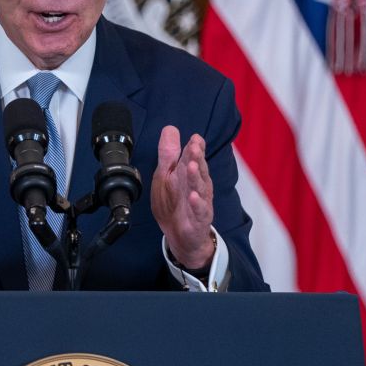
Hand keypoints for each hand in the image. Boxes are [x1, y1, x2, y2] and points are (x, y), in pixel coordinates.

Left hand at [150, 126, 214, 271]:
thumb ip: (169, 154)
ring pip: (200, 188)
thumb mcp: (166, 175)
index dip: (195, 148)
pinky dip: (197, 204)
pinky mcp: (198, 220)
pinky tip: (193, 197)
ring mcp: (199, 203)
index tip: (195, 138)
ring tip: (191, 166)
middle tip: (194, 147)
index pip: (194, 158)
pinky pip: (200, 211)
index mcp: (190, 174)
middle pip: (198, 170)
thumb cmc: (174, 203)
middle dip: (196, 158)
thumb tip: (170, 129)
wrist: (179, 236)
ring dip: (195, 177)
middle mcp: (197, 186)